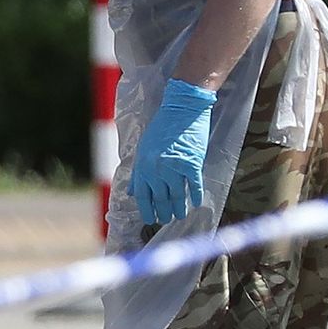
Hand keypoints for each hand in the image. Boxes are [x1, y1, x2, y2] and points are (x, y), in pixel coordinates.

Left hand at [129, 78, 216, 224]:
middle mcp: (157, 169)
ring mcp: (174, 168)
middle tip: (167, 220)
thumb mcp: (144, 148)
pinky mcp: (192, 164)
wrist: (182, 108)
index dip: (146, 209)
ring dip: (178, 208)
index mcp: (143, 165)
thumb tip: (132, 192)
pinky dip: (195, 196)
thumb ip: (138, 172)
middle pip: (160, 198)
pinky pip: (194, 186)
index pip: (142, 195)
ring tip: (180, 216)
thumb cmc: (162, 127)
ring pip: (177, 196)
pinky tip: (195, 204)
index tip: (150, 219)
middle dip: (163, 212)